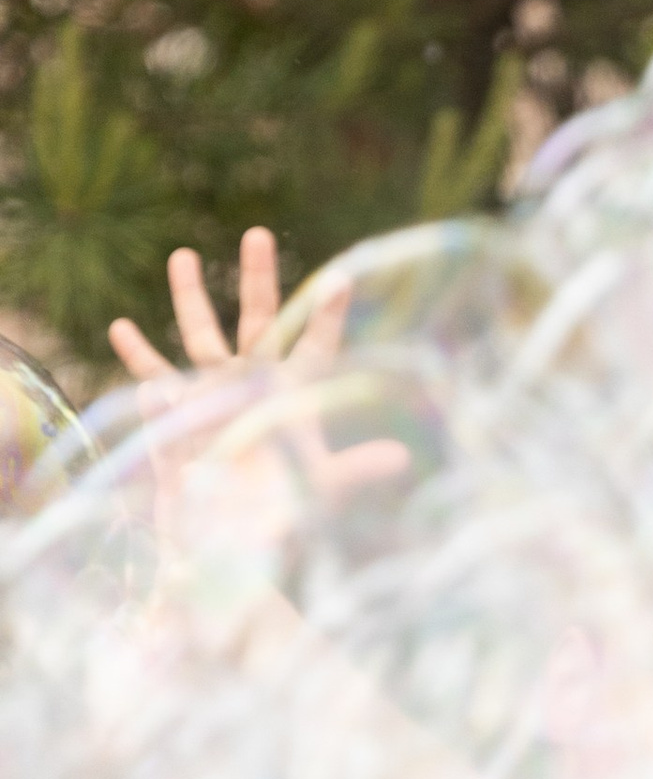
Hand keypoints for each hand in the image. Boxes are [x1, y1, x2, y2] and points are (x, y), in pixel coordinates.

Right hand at [106, 225, 406, 593]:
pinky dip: (140, 358)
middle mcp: (255, 386)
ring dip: (192, 298)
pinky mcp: (178, 414)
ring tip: (184, 256)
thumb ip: (356, 468)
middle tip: (258, 234)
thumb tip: (402, 458)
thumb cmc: (281, 517)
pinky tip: (123, 330)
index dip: (326, 316)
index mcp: (293, 396)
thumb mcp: (321, 489)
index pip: (314, 347)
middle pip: (258, 322)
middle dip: (258, 280)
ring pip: (202, 336)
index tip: (341, 280)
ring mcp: (213, 394)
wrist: (230, 545)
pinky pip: (153, 380)